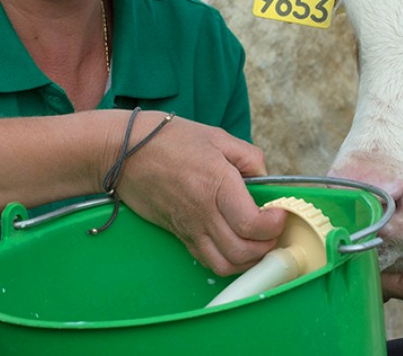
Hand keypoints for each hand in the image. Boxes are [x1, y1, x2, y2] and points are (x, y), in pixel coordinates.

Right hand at [112, 112, 286, 275]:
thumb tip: (265, 178)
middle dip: (267, 246)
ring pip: (225, 264)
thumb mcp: (217, 137)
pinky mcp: (178, 234)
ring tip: (257, 242)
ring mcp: (188, 227)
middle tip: (273, 230)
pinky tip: (234, 244)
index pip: (252, 224)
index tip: (279, 213)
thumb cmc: (168, 140)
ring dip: (248, 260)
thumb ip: (249, 156)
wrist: (122, 153)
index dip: (274, 225)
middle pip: (243, 251)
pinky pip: (206, 260)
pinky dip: (227, 260)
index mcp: (217, 184)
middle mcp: (203, 212)